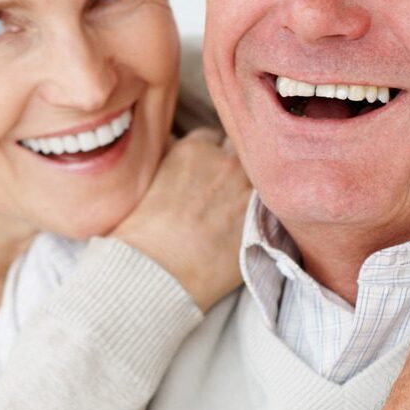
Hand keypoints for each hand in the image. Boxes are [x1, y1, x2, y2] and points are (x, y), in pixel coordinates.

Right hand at [112, 127, 250, 311]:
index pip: (212, 138)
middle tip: (222, 189)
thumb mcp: (145, 180)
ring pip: (258, 178)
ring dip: (249, 188)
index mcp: (193, 149)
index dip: (209, 155)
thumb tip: (172, 152)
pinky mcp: (261, 219)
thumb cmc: (139, 232)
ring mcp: (247, 190)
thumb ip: (166, 159)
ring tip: (234, 209)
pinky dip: (261, 212)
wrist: (155, 272)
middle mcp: (226, 162)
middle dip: (232, 167)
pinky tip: (245, 225)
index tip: (205, 171)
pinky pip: (270, 206)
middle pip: (240, 152)